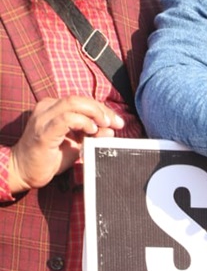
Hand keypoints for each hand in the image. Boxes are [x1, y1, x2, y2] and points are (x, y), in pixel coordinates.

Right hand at [8, 96, 123, 193]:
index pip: (82, 101)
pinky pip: (65, 119)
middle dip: (101, 110)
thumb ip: (91, 136)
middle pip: (79, 99)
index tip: (117, 121)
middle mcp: (47, 108)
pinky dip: (82, 122)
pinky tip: (91, 131)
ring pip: (73, 104)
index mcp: (53, 108)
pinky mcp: (44, 131)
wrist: (24, 171)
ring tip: (105, 126)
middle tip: (116, 122)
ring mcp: (44, 118)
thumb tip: (110, 130)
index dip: (102, 109)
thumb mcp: (76, 145)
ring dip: (94, 113)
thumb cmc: (48, 158)